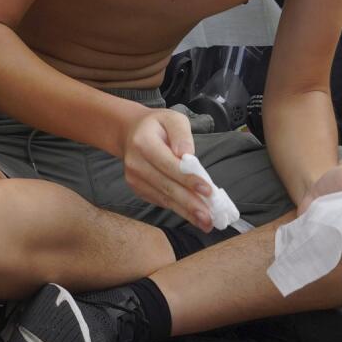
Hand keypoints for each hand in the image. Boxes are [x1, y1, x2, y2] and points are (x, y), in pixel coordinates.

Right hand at [121, 109, 213, 229]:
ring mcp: (134, 179)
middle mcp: (135, 163)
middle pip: (167, 186)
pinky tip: (193, 216)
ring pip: (164, 198)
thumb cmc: (157, 126)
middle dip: (190, 203)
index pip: (169, 164)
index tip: (208, 190)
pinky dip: (178, 209)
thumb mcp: (173, 118)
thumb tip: (187, 154)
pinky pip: (161, 201)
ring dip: (186, 212)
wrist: (131, 133)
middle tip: (210, 218)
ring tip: (206, 222)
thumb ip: (181, 134)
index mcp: (143, 142)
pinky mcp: (138, 189)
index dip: (188, 179)